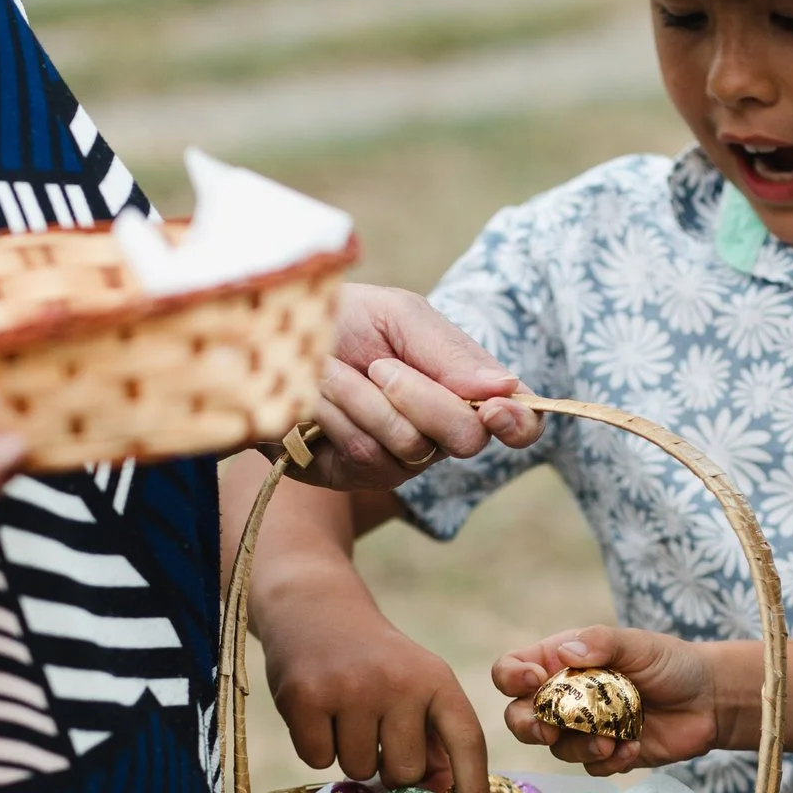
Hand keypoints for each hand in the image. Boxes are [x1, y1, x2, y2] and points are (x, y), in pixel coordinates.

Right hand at [260, 576, 490, 792]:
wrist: (314, 607)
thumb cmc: (373, 661)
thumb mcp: (416, 683)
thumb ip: (435, 737)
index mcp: (435, 678)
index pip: (466, 740)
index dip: (473, 783)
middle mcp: (398, 682)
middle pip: (405, 772)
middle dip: (391, 767)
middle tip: (377, 732)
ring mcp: (349, 689)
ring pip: (359, 770)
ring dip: (351, 755)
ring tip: (345, 713)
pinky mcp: (304, 698)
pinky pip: (318, 761)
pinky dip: (316, 747)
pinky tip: (318, 712)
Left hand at [297, 284, 541, 489]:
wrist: (272, 339)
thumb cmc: (346, 320)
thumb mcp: (401, 317)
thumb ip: (451, 353)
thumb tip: (508, 389)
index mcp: (465, 391)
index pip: (520, 423)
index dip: (518, 422)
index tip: (495, 408)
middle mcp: (440, 433)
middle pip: (465, 439)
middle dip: (421, 396)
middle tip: (380, 365)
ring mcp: (401, 460)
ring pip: (410, 445)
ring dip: (364, 397)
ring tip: (334, 369)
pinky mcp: (356, 475)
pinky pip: (365, 453)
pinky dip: (337, 413)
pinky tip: (317, 394)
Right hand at [493, 626, 741, 774]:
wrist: (710, 700)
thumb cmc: (671, 663)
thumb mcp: (638, 644)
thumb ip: (602, 643)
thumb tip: (566, 652)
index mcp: (561, 662)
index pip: (511, 670)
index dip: (511, 678)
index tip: (533, 680)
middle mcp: (564, 697)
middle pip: (519, 717)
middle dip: (528, 726)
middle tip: (549, 730)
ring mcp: (583, 728)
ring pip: (555, 747)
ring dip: (579, 746)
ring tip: (611, 740)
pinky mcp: (605, 754)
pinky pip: (589, 767)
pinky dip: (608, 761)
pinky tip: (634, 746)